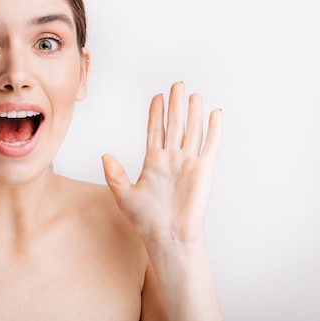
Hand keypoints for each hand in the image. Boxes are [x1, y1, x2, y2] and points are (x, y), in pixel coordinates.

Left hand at [102, 82, 221, 244]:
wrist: (167, 236)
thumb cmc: (146, 220)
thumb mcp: (123, 194)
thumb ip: (114, 174)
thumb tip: (105, 156)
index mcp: (153, 162)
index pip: (155, 130)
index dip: (156, 114)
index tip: (157, 97)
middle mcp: (172, 159)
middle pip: (174, 125)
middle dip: (175, 105)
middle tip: (176, 85)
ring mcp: (189, 163)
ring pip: (192, 130)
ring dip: (193, 112)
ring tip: (192, 94)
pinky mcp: (204, 170)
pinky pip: (210, 145)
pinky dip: (214, 129)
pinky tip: (214, 114)